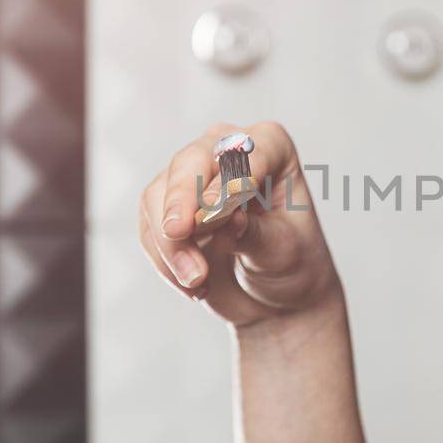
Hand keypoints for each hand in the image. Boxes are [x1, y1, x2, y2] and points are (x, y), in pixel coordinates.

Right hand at [138, 120, 343, 327]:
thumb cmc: (292, 262)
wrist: (275, 294)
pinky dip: (163, 259)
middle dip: (180, 200)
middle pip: (190, 162)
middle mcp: (227, 151)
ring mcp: (193, 176)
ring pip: (159, 195)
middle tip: (177, 232)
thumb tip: (227, 217)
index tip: (214, 204)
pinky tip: (190, 284)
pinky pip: (150, 227)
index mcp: (271, 147)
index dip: (229, 175)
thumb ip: (254, 232)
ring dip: (171, 243)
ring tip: (197, 280)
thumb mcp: (284, 251)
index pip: (247, 151)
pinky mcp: (167, 207)